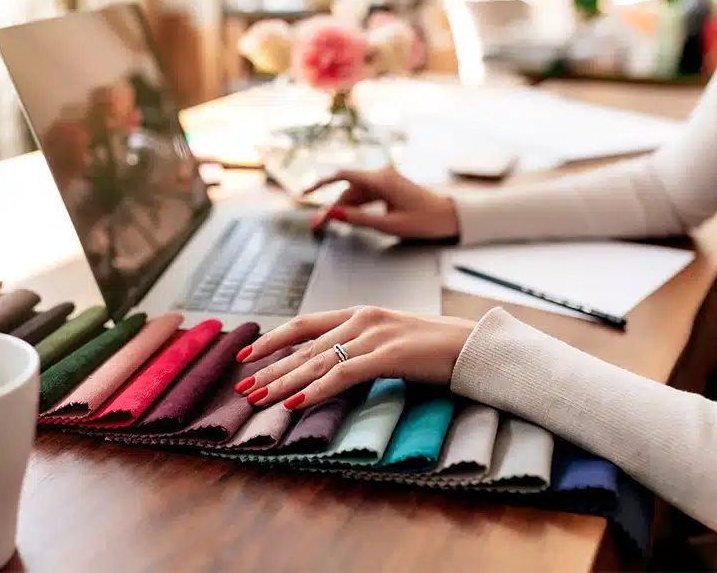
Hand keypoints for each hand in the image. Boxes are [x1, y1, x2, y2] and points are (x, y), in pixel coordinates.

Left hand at [233, 307, 476, 409]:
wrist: (474, 346)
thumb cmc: (434, 348)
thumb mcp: (389, 340)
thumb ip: (359, 347)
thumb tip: (329, 366)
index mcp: (358, 314)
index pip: (303, 326)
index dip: (272, 340)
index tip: (245, 355)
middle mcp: (360, 320)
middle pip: (303, 348)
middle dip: (269, 369)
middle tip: (242, 388)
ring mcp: (373, 335)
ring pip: (317, 362)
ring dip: (283, 382)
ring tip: (258, 399)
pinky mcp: (388, 355)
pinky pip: (343, 374)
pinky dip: (317, 389)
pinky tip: (296, 402)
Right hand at [306, 167, 459, 238]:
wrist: (449, 216)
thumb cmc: (424, 221)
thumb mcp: (388, 225)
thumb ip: (359, 219)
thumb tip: (333, 214)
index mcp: (381, 181)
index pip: (343, 176)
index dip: (320, 183)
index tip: (305, 194)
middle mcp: (381, 176)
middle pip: (347, 189)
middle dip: (330, 205)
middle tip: (317, 225)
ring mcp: (385, 181)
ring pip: (355, 193)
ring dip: (342, 208)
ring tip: (328, 225)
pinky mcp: (388, 187)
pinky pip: (365, 195)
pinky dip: (355, 206)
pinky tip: (348, 218)